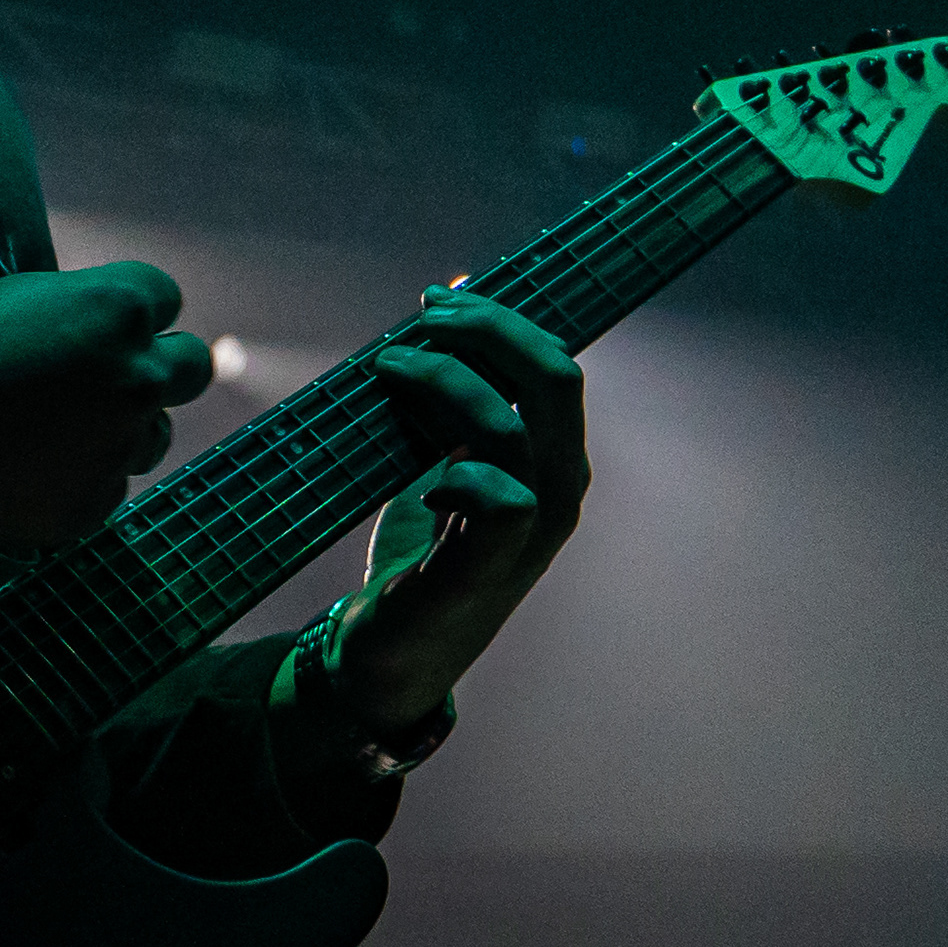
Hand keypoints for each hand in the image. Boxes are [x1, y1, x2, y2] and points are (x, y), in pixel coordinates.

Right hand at [0, 262, 214, 564]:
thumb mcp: (12, 302)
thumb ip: (76, 316)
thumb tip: (106, 339)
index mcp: (115, 309)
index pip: (163, 298)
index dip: (124, 313)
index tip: (89, 326)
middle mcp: (135, 379)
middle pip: (187, 369)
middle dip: (152, 368)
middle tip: (97, 380)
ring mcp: (115, 451)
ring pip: (149, 438)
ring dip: (117, 430)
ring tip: (42, 432)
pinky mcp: (86, 510)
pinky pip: (105, 490)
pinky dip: (74, 483)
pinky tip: (13, 473)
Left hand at [316, 286, 590, 727]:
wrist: (396, 648)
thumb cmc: (424, 548)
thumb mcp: (441, 457)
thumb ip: (451, 399)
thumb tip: (442, 304)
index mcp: (554, 457)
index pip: (554, 363)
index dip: (502, 319)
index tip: (437, 298)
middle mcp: (557, 490)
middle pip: (554, 379)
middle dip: (486, 332)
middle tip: (418, 321)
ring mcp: (530, 533)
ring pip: (514, 427)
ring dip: (447, 384)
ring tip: (390, 373)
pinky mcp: (487, 568)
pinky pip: (500, 502)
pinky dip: (459, 475)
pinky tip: (422, 482)